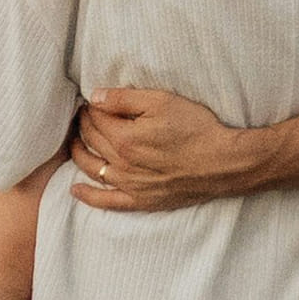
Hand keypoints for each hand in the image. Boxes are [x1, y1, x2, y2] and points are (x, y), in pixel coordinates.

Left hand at [68, 86, 251, 212]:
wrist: (224, 163)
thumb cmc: (197, 128)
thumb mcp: (162, 101)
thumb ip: (125, 98)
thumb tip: (94, 97)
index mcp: (125, 137)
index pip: (96, 119)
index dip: (90, 108)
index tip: (89, 101)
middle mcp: (122, 164)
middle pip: (92, 141)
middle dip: (83, 126)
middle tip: (82, 117)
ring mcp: (130, 185)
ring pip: (92, 169)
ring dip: (78, 154)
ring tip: (73, 143)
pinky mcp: (142, 200)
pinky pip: (107, 202)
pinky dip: (88, 196)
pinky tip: (75, 189)